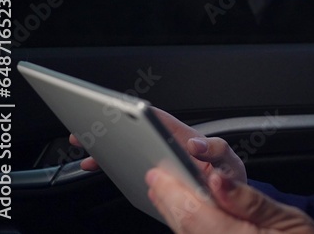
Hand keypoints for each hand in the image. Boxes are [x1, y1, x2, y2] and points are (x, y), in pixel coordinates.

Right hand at [69, 107, 246, 183]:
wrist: (229, 202)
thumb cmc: (228, 176)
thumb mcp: (228, 162)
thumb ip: (217, 151)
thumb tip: (195, 143)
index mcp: (185, 138)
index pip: (159, 120)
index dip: (137, 113)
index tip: (115, 112)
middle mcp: (169, 145)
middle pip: (136, 130)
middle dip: (110, 126)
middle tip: (87, 127)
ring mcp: (159, 159)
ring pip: (128, 148)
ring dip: (105, 146)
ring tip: (84, 145)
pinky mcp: (154, 175)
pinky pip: (128, 166)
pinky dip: (110, 164)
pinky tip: (95, 165)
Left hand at [146, 167, 313, 233]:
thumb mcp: (288, 219)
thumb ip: (249, 201)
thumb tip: (217, 178)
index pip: (193, 213)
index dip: (173, 191)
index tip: (160, 172)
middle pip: (184, 225)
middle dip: (168, 199)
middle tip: (155, 175)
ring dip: (174, 212)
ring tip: (165, 191)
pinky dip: (187, 225)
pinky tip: (186, 213)